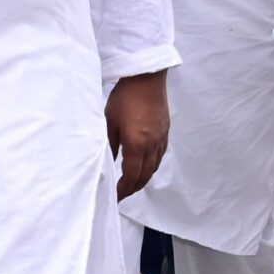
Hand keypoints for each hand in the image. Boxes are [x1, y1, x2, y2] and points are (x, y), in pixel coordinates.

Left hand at [105, 71, 169, 199]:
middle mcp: (152, 145)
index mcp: (137, 144)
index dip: (123, 190)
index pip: (131, 176)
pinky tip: (144, 165)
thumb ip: (110, 145)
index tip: (115, 197)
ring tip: (132, 183)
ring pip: (154, 167)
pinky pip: (160, 156)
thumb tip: (107, 162)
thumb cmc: (124, 97)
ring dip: (143, 179)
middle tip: (122, 194)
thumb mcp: (109, 121)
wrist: (146, 77)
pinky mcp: (165, 131)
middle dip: (133, 188)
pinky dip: (152, 166)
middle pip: (145, 176)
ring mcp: (161, 138)